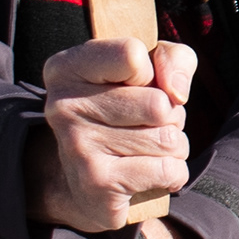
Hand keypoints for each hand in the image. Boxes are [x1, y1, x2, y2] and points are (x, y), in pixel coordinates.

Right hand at [22, 36, 195, 235]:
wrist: (92, 183)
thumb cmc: (130, 113)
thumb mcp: (152, 71)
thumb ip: (173, 59)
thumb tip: (176, 92)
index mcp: (66, 68)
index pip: (132, 55)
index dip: (153, 73)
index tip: (137, 87)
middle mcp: (62, 105)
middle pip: (159, 104)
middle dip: (170, 117)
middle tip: (144, 126)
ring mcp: (76, 146)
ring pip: (168, 139)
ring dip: (173, 147)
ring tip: (144, 150)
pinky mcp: (96, 184)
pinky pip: (168, 171)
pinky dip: (174, 175)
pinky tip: (148, 175)